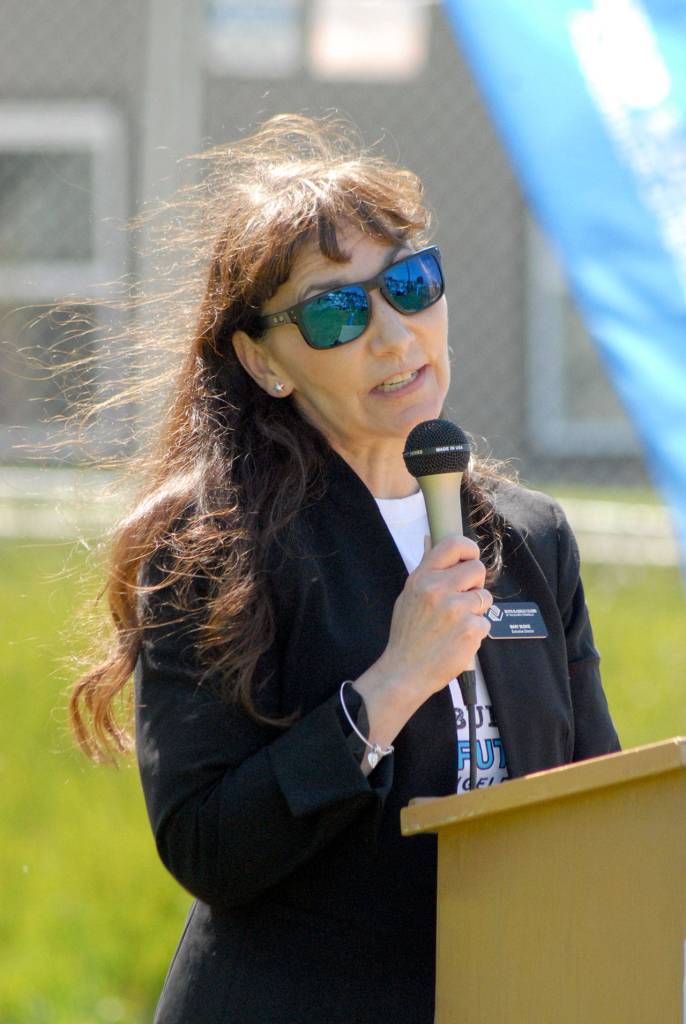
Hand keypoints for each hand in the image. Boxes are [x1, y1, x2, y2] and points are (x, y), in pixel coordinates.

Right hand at [352, 535, 492, 763]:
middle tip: (463, 599)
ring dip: (477, 610)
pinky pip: (486, 622)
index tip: (470, 558)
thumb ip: (425, 571)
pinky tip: (458, 640)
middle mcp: (438, 589)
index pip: (453, 544)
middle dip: (475, 584)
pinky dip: (476, 632)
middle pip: (477, 569)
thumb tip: (432, 540)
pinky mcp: (471, 629)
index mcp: (422, 577)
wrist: (405, 671)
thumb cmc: (407, 635)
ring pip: (485, 597)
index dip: (469, 548)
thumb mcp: (408, 596)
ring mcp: (456, 609)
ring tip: (456, 624)